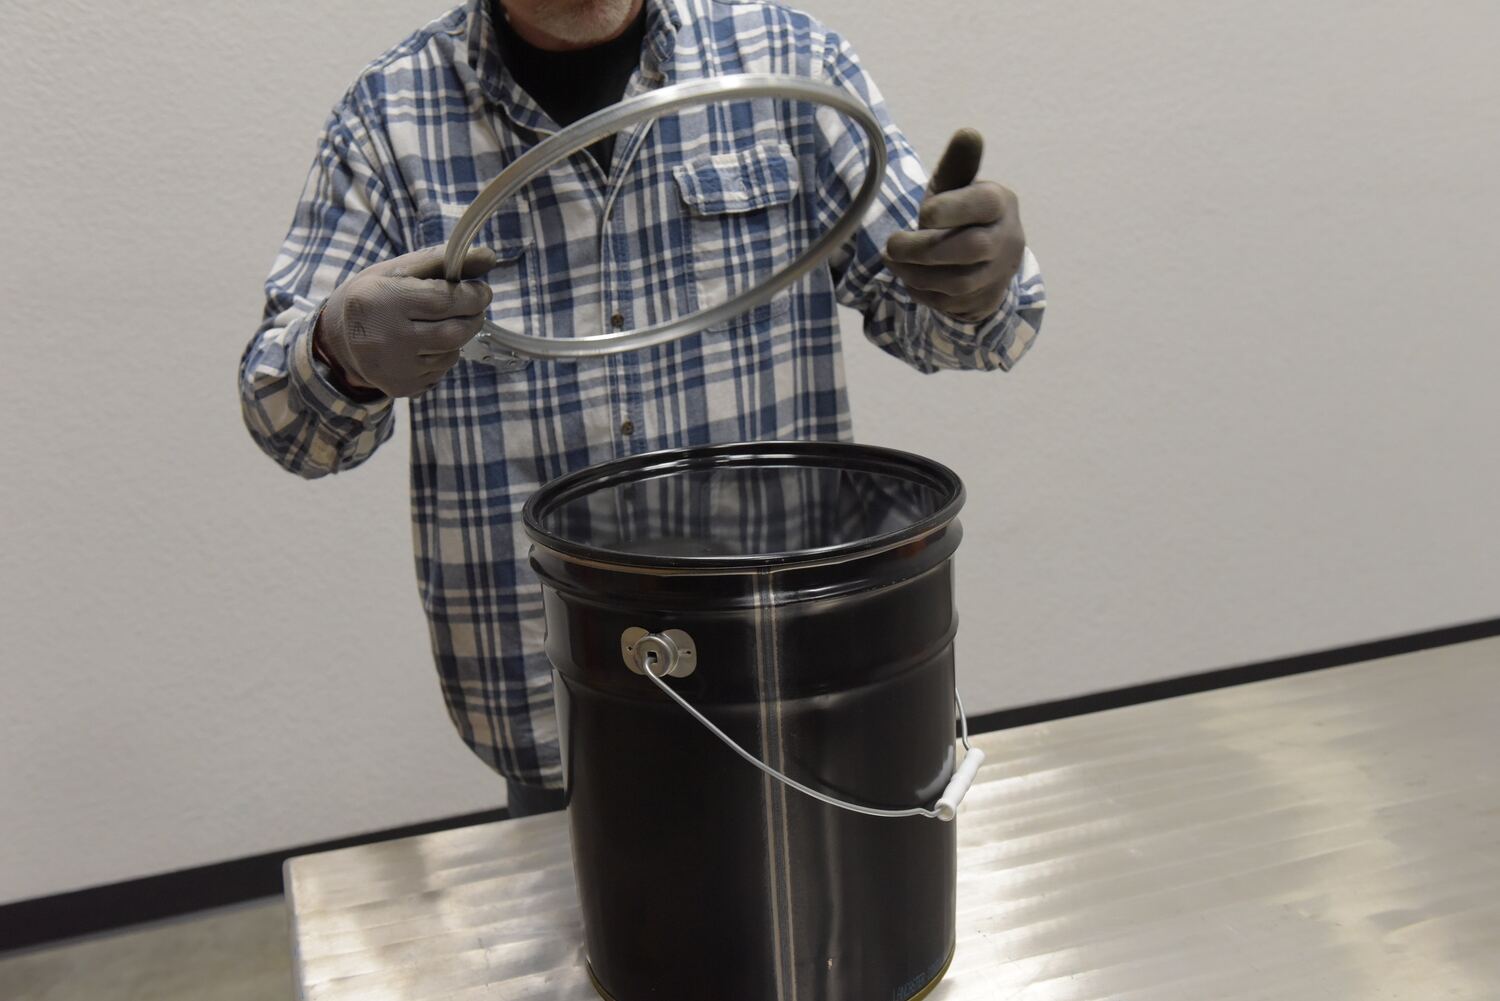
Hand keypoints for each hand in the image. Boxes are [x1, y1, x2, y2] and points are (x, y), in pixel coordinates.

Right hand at [314, 246, 495, 397]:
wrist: (337, 338)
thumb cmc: (375, 295)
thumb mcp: (400, 270)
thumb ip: (444, 261)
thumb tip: (489, 256)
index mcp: (384, 300)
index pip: (444, 301)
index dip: (472, 296)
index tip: (482, 291)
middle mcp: (387, 338)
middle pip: (454, 332)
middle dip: (473, 318)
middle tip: (473, 307)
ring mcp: (393, 368)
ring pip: (450, 355)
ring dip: (457, 338)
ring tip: (442, 324)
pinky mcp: (400, 388)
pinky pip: (439, 372)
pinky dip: (443, 357)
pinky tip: (427, 346)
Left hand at [883, 129, 1025, 323]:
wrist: (984, 260)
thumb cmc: (961, 213)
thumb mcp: (957, 185)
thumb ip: (959, 163)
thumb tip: (968, 133)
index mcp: (1001, 203)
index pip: (984, 204)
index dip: (952, 208)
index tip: (923, 213)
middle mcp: (1008, 240)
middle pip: (972, 248)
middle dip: (925, 249)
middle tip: (892, 245)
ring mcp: (998, 275)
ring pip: (959, 282)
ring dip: (917, 273)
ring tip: (892, 260)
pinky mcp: (984, 302)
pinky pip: (949, 303)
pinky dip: (922, 292)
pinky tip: (908, 277)